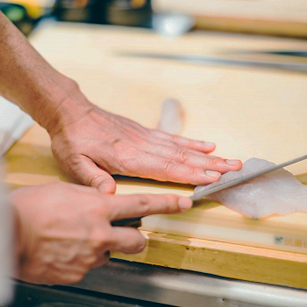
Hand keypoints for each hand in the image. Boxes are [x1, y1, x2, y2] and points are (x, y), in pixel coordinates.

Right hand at [10, 182, 190, 284]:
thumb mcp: (64, 190)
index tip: (182, 202)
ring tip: (74, 239)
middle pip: (136, 241)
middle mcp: (100, 234)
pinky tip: (63, 250)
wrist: (5, 234)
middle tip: (123, 233)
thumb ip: (89, 196)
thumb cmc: (29, 208)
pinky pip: (88, 266)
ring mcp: (89, 257)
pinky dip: (81, 259)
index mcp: (98, 208)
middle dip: (135, 238)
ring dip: (101, 248)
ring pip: (110, 254)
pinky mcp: (77, 274)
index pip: (141, 205)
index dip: (166, 204)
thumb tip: (100, 199)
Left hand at [50, 104, 241, 192]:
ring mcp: (145, 137)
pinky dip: (191, 142)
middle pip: (181, 158)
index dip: (190, 175)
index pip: (165, 168)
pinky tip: (206, 145)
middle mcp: (142, 146)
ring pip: (182, 148)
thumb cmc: (73, 140)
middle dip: (209, 165)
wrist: (72, 111)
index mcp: (128, 158)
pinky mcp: (144, 132)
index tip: (212, 178)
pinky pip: (172, 138)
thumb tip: (109, 195)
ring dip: (207, 155)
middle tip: (235, 169)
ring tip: (229, 160)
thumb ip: (93, 179)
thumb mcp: (75, 163)